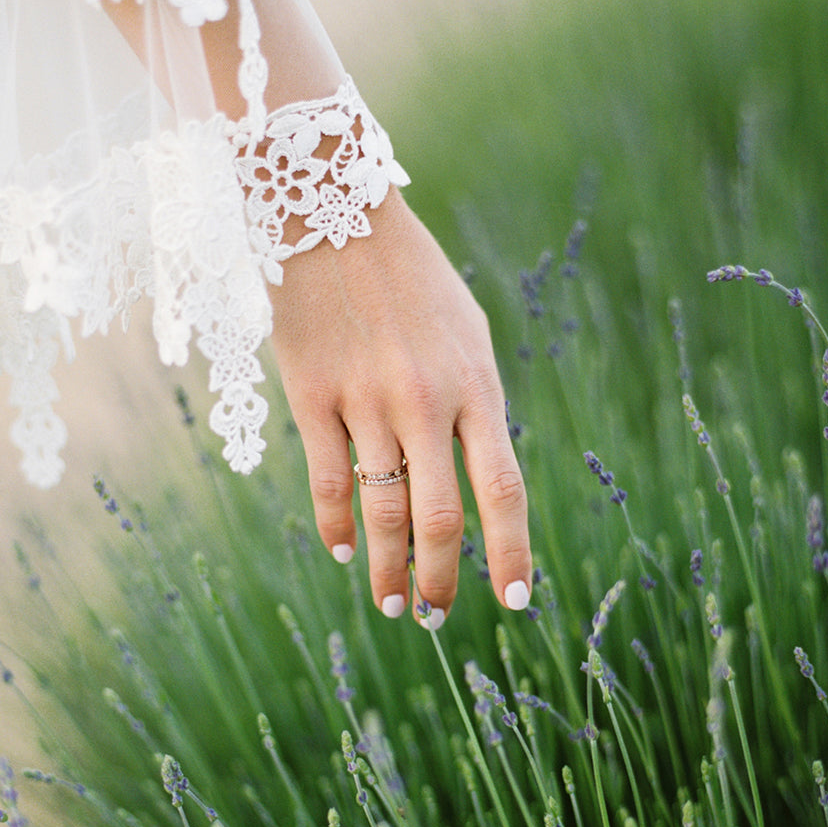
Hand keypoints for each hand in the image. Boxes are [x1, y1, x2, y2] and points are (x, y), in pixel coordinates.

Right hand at [268, 189, 532, 624]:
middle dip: (441, 577)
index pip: (503, 489)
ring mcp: (366, 402)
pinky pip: (328, 481)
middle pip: (441, 517)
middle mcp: (426, 401)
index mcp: (476, 384)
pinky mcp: (312, 397)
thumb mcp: (466, 331)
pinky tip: (345, 551)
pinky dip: (337, 526)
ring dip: (389, 569)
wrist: (332, 213)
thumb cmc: (410, 276)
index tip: (515, 601)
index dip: (512, 553)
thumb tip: (478, 473)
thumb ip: (476, 402)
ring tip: (391, 604)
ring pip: (383, 511)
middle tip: (433, 614)